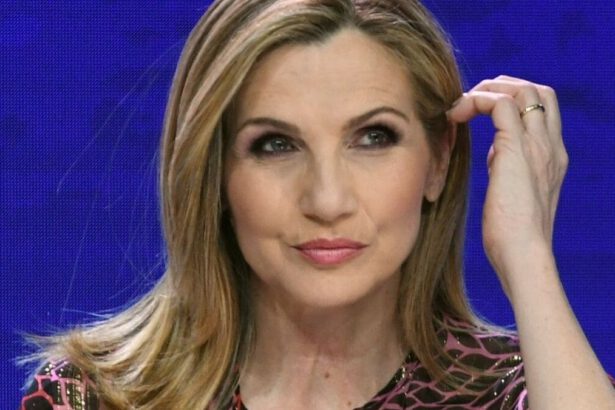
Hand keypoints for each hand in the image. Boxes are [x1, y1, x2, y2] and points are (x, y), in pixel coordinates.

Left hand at [447, 75, 567, 297]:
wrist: (524, 256)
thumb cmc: (512, 236)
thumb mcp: (514, 193)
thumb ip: (509, 167)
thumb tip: (495, 152)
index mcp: (551, 157)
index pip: (542, 110)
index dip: (513, 100)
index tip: (481, 111)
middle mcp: (549, 146)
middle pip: (539, 91)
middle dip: (504, 86)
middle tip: (472, 100)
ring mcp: (536, 146)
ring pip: (522, 90)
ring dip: (488, 89)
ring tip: (461, 105)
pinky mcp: (515, 149)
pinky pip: (499, 104)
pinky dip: (475, 101)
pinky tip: (454, 116)